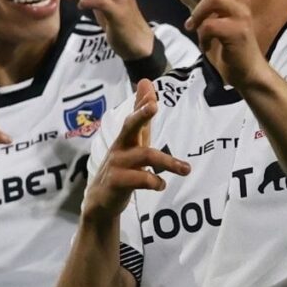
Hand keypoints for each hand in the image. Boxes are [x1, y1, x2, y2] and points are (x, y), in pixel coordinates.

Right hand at [82, 79, 189, 222]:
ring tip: (186, 169)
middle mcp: (120, 147)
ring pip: (144, 156)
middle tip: (154, 105)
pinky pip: (140, 179)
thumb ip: (141, 118)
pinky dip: (155, 181)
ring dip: (168, 161)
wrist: (101, 200)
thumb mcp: (133, 142)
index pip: (134, 115)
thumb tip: (146, 85)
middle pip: (130, 126)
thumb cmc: (122, 167)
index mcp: (126, 138)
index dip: (142, 102)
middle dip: (141, 115)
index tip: (148, 86)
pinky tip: (161, 184)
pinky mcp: (117, 182)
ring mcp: (117, 164)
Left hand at [183, 0, 267, 88]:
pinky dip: (203, 36)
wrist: (243, 71)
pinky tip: (205, 45)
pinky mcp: (238, 33)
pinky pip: (211, 26)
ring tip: (193, 26)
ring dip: (199, 13)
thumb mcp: (214, 12)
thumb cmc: (227, 42)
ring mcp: (241, 17)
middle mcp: (240, 2)